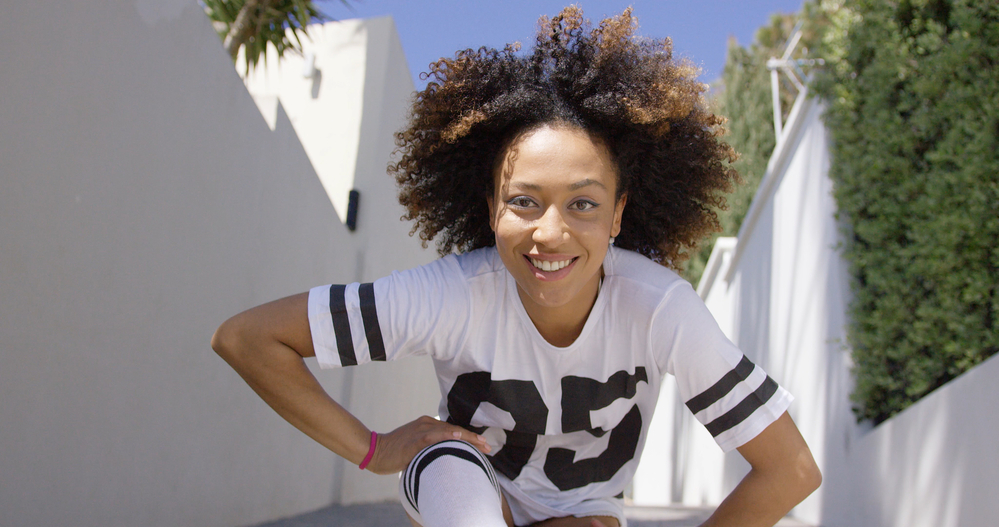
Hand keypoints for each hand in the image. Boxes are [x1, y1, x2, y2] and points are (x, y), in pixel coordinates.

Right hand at [364, 415, 491, 474]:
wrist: (376, 451)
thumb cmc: (396, 452)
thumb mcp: (416, 446)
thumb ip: (430, 446)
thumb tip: (445, 454)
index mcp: (428, 424)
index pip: (454, 430)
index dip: (470, 437)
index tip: (484, 446)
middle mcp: (427, 424)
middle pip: (456, 430)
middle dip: (474, 439)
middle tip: (489, 447)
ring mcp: (421, 430)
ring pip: (450, 432)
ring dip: (468, 438)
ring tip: (482, 445)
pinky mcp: (415, 440)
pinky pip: (434, 436)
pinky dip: (448, 436)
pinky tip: (459, 438)